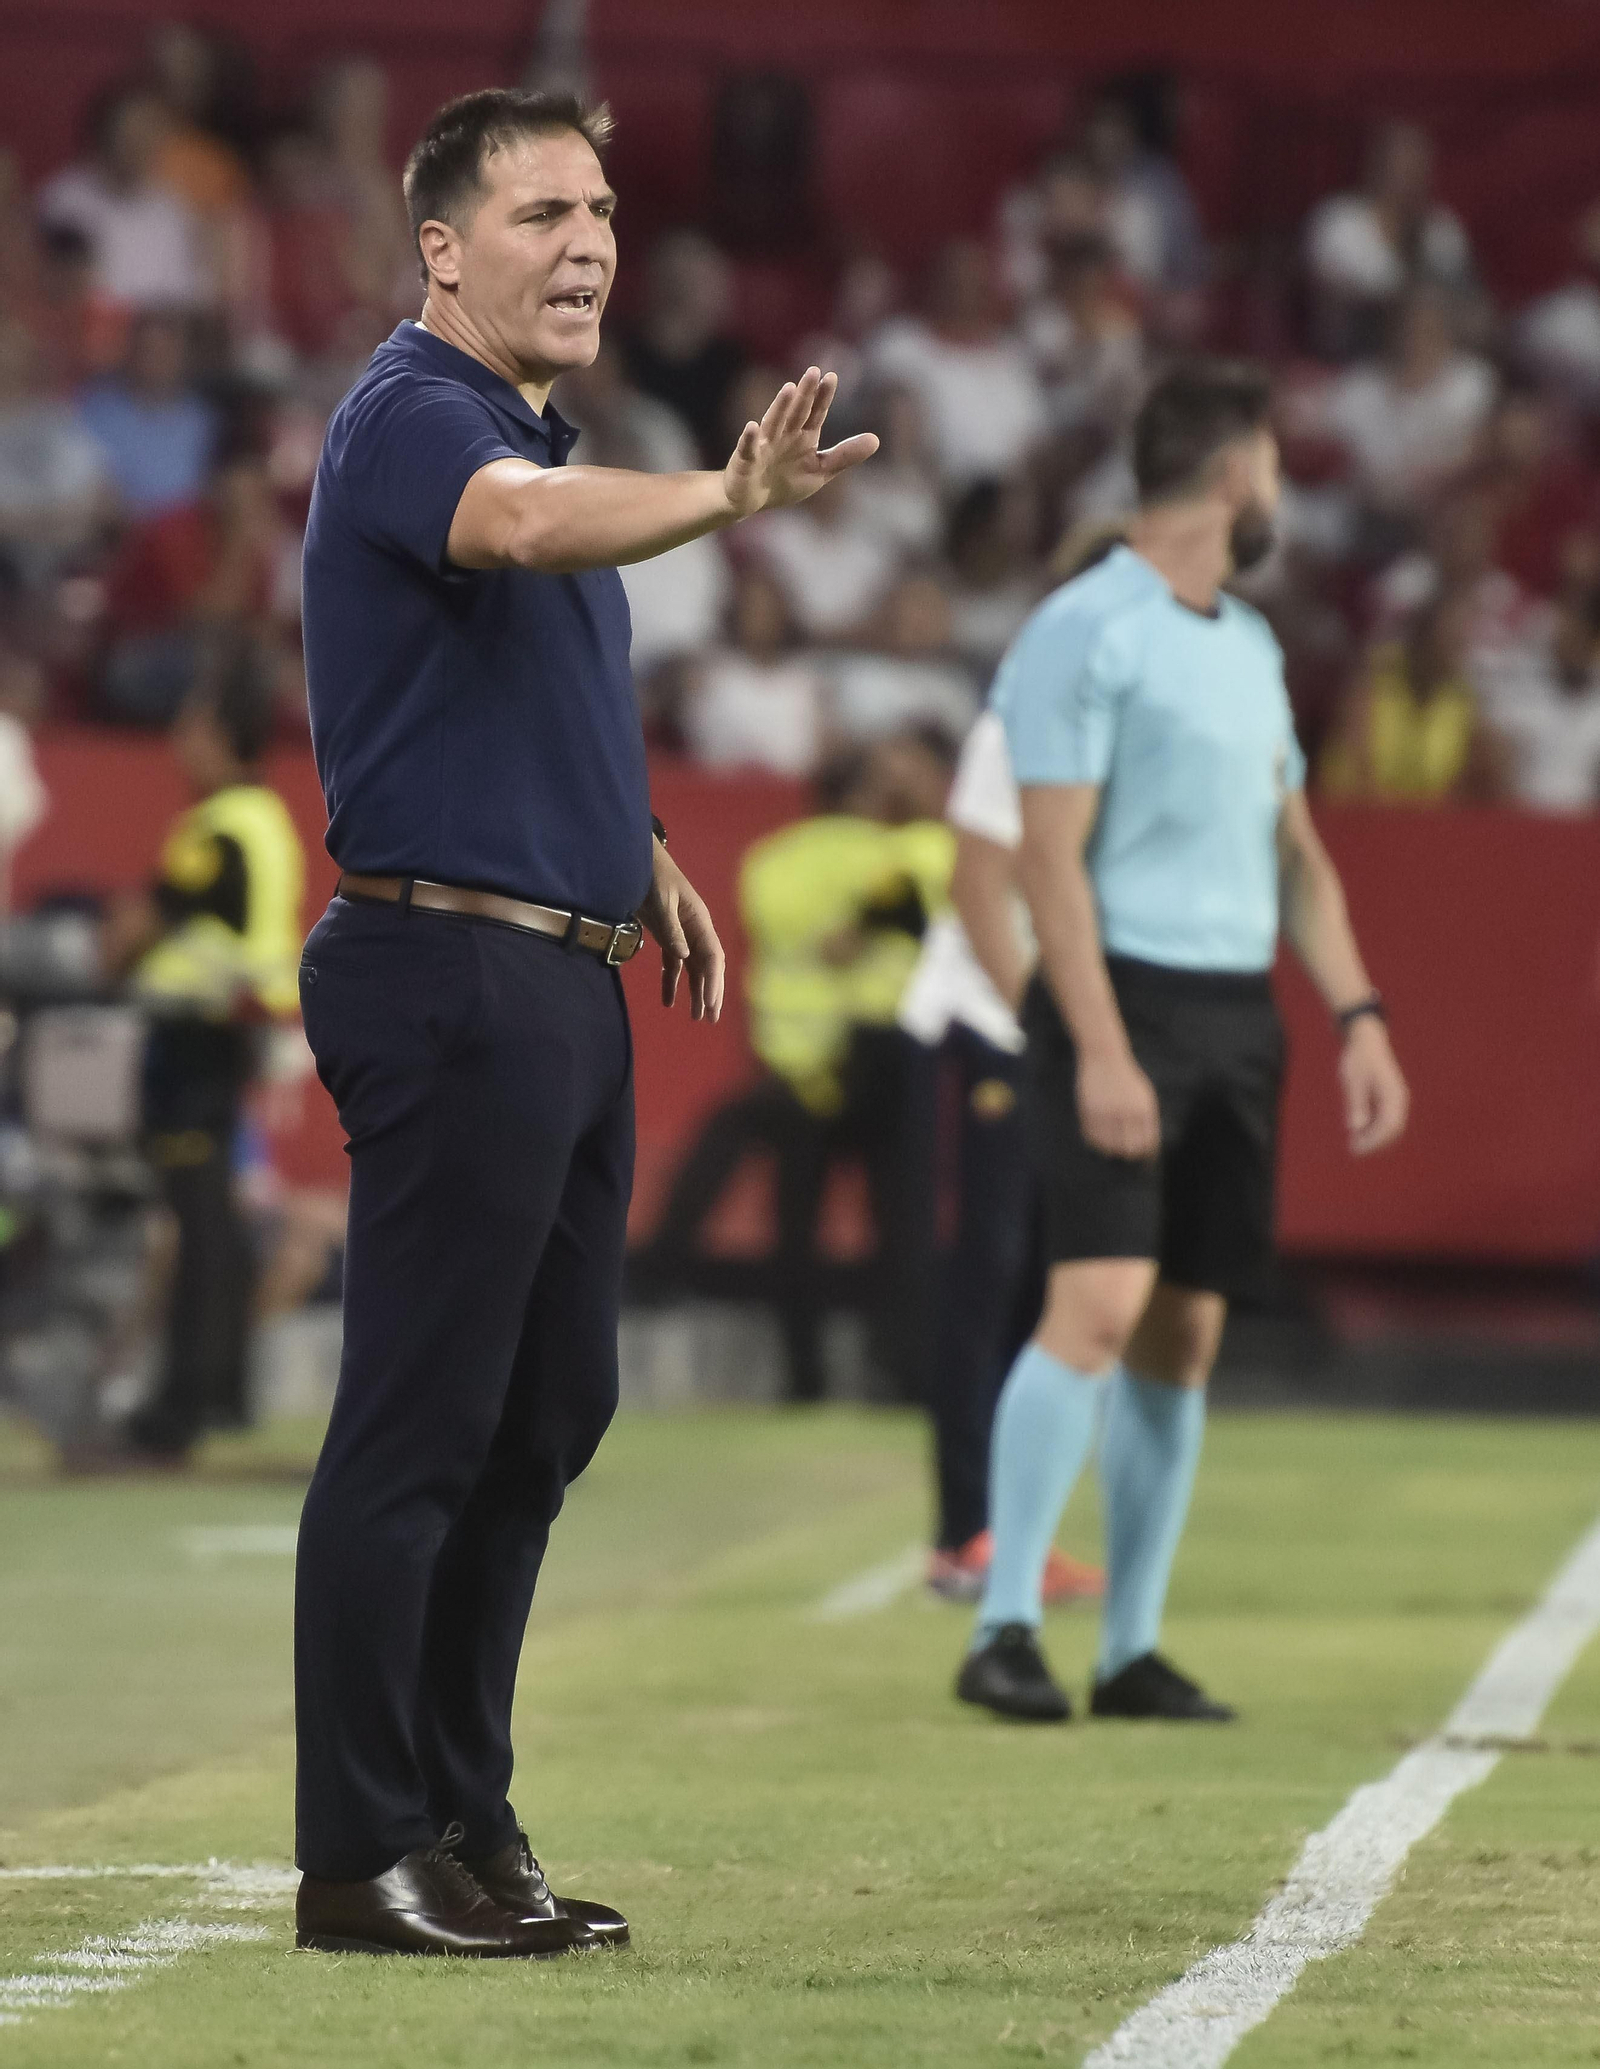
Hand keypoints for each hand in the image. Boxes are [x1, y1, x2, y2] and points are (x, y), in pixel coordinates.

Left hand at [637, 841, 724, 1022]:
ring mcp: (682, 933)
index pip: (712, 956)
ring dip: (695, 991)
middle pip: (708, 965)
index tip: (708, 1002)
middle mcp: (695, 929)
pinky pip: (674, 963)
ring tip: (696, 1017)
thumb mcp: (660, 901)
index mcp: (699, 920)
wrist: (639, 860)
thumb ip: (671, 929)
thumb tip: (684, 957)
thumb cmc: (652, 876)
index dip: (712, 980)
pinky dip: (671, 982)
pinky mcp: (667, 935)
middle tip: (711, 1018)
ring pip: (693, 967)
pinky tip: (668, 1001)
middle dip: (711, 992)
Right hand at [722, 366, 878, 518]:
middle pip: (797, 412)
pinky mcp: (745, 461)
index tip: (831, 377)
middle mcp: (784, 435)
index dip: (823, 396)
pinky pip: (748, 448)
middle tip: (813, 371)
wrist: (750, 499)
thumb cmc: (785, 481)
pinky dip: (750, 438)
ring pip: (773, 423)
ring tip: (789, 389)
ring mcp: (764, 446)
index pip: (816, 412)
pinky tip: (752, 426)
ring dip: (780, 406)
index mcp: (803, 435)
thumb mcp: (820, 470)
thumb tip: (876, 440)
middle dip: (805, 393)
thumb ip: (845, 455)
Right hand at [1077, 1046, 1160, 1158]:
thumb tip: (1147, 1150)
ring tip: (1109, 1144)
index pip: (1147, 1144)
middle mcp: (1126, 1112)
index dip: (1144, 1152)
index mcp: (1143, 1110)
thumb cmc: (1126, 1079)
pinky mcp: (1089, 1110)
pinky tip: (1098, 1136)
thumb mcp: (1143, 1097)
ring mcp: (1106, 1112)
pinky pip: (1092, 1137)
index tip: (1138, 1153)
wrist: (1104, 1057)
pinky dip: (1095, 1141)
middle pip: (1129, 1149)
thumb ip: (1146, 1121)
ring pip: (1108, 1146)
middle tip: (1122, 1151)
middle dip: (1127, 1154)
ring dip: (1109, 1149)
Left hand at [1340, 1014, 1408, 1154]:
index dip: (1374, 1140)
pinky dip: (1374, 1128)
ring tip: (1354, 1144)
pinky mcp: (1389, 1098)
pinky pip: (1386, 1119)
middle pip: (1392, 1129)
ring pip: (1390, 1126)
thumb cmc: (1358, 1058)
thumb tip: (1356, 1127)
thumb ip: (1356, 1103)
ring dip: (1375, 1137)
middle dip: (1374, 1142)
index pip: (1389, 1125)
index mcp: (1393, 1094)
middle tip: (1354, 1150)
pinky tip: (1358, 1132)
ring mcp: (1396, 1098)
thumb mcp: (1353, 1080)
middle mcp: (1399, 1098)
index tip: (1357, 1147)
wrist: (1366, 1039)